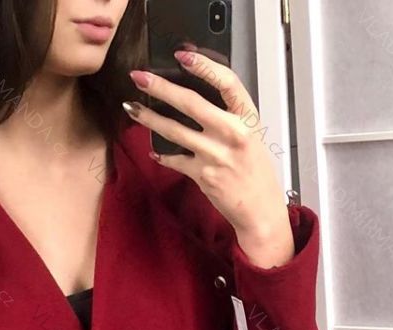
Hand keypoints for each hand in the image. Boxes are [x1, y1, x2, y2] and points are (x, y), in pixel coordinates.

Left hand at [124, 51, 294, 267]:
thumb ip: (229, 119)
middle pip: (190, 103)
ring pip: (174, 130)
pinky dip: (162, 156)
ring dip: (149, 118)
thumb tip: (195, 103)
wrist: (260, 210)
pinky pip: (174, 160)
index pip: (226, 82)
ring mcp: (215, 155)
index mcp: (247, 119)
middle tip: (140, 77)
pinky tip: (153, 153)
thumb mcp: (251, 137)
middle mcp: (232, 133)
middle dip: (161, 87)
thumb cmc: (256, 173)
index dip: (203, 66)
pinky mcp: (202, 175)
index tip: (182, 56)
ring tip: (132, 107)